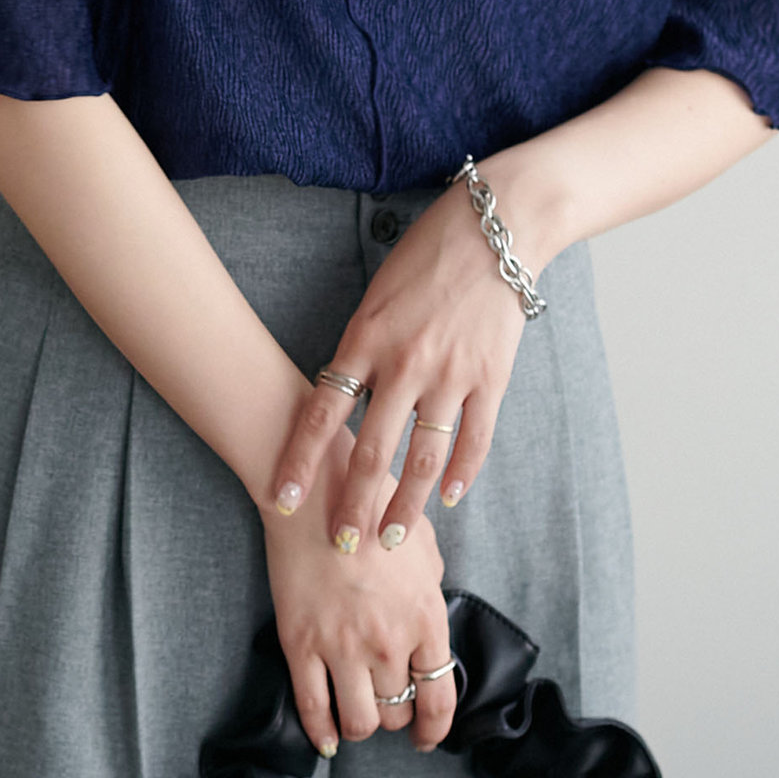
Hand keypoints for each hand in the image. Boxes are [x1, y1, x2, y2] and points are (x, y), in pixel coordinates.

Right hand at [262, 425, 458, 755]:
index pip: (440, 700)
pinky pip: (313, 708)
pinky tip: (327, 737)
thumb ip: (431, 581)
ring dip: (362, 724)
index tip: (428, 737)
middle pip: (398, 713)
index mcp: (425, 616)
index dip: (435, 730)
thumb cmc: (370, 502)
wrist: (312, 487)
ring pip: (360, 722)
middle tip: (385, 702)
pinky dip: (321, 733)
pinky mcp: (301, 644)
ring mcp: (342, 645)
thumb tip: (428, 605)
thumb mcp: (420, 538)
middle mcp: (388, 640)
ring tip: (358, 710)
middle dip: (395, 714)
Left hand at [271, 180, 537, 552]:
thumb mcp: (376, 297)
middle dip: (354, 505)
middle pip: (371, 450)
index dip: (301, 462)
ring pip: (423, 458)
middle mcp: (405, 362)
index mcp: (366, 337)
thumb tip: (344, 402)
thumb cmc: (426, 256)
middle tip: (342, 547)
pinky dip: (461, 475)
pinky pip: (474, 440)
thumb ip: (361, 350)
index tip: (283, 501)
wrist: (495, 230)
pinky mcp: (491, 379)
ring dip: (406, 504)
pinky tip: (449, 499)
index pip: (322, 412)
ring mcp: (451, 374)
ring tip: (392, 537)